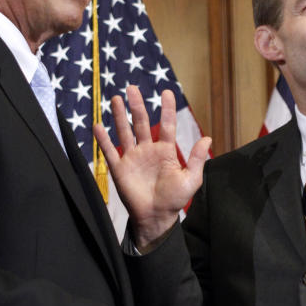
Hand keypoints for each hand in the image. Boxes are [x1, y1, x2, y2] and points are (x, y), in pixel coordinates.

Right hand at [93, 86, 210, 250]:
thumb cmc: (174, 199)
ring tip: (115, 98)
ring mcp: (133, 158)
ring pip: (125, 132)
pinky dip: (103, 140)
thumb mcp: (190, 179)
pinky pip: (109, 152)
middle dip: (137, 106)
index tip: (167, 92)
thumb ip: (197, 159)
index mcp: (166, 151)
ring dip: (119, 116)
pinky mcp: (120, 169)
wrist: (156, 217)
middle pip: (141, 123)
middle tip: (132, 88)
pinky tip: (97, 126)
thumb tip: (208, 138)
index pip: (167, 125)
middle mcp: (148, 150)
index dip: (167, 109)